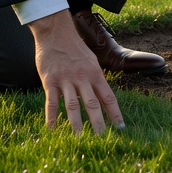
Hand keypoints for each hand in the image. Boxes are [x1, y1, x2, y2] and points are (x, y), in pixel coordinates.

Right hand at [27, 10, 124, 132]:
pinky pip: (51, 102)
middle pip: (92, 104)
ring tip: (80, 139)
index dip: (115, 113)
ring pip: (72, 106)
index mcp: (95, 74)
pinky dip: (52, 117)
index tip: (121, 128)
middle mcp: (83, 78)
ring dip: (77, 124)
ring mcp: (66, 80)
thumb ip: (96, 79)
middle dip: (98, 123)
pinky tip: (52, 130)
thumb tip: (103, 98)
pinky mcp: (50, 81)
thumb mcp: (91, 61)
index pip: (108, 97)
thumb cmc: (75, 48)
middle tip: (103, 139)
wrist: (56, 33)